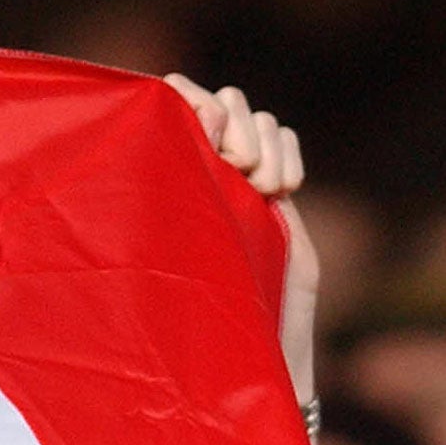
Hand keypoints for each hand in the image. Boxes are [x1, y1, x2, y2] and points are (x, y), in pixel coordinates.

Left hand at [162, 74, 317, 406]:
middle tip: (236, 166)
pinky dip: (287, 153)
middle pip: (224, 100)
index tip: (203, 132)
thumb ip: (171, 180)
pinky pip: (286, 137)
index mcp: (158, 173)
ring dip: (263, 142)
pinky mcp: (276, 191)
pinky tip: (281, 192)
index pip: (172, 99)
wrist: (241, 345)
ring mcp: (239, 178)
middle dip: (235, 123)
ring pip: (258, 119)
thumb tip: (195, 116)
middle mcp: (198, 169)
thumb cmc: (182, 311)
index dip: (191, 100)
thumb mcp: (166, 243)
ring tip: (261, 188)